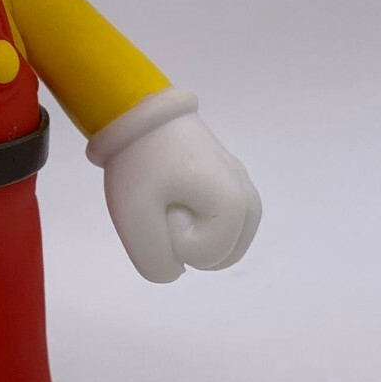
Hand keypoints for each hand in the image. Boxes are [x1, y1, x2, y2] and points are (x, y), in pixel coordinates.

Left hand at [86, 90, 261, 282]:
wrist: (138, 110)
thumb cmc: (139, 162)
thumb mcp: (134, 218)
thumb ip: (156, 262)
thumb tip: (175, 271)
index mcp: (232, 203)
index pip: (204, 257)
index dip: (172, 237)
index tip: (158, 202)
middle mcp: (246, 193)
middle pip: (224, 255)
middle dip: (188, 239)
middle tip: (164, 204)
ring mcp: (242, 182)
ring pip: (227, 241)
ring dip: (194, 231)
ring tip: (169, 200)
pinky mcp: (231, 176)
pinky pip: (224, 221)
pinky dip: (200, 219)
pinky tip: (177, 197)